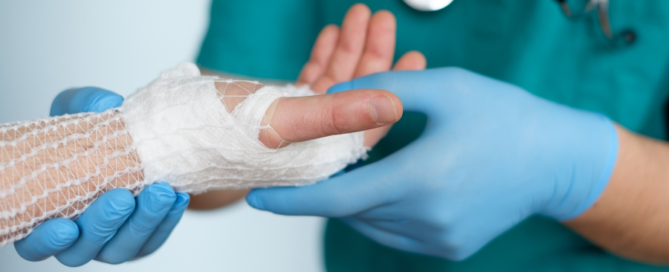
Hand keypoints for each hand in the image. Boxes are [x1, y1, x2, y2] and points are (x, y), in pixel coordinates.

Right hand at [14, 87, 190, 265]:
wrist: (141, 138)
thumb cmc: (99, 130)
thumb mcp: (86, 108)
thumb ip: (87, 105)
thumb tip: (107, 107)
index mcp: (47, 212)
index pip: (37, 242)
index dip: (48, 240)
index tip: (66, 226)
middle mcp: (75, 236)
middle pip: (83, 248)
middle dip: (104, 224)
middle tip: (123, 198)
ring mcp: (109, 242)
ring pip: (121, 248)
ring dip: (142, 222)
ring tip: (160, 192)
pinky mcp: (142, 240)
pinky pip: (153, 238)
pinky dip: (167, 220)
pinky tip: (178, 196)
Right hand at [189, 4, 425, 208]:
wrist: (160, 133)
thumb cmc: (212, 134)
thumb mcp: (282, 119)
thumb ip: (338, 115)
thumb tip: (394, 106)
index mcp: (318, 157)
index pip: (370, 126)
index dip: (396, 90)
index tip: (415, 56)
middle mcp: (310, 144)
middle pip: (355, 99)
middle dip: (372, 56)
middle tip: (385, 21)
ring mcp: (292, 124)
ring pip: (332, 84)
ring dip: (348, 49)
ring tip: (362, 16)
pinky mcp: (274, 107)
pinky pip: (307, 80)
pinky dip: (321, 55)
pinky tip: (332, 34)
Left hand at [246, 68, 618, 259]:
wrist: (554, 161)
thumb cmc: (504, 118)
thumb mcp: (445, 87)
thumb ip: (382, 88)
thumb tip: (332, 96)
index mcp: (421, 178)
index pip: (338, 199)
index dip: (293, 199)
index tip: (259, 198)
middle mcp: (426, 218)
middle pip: (351, 211)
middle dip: (323, 191)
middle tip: (309, 167)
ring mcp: (438, 239)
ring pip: (370, 223)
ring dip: (352, 201)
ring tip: (347, 172)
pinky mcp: (448, 248)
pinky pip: (394, 233)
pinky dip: (379, 212)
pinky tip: (385, 186)